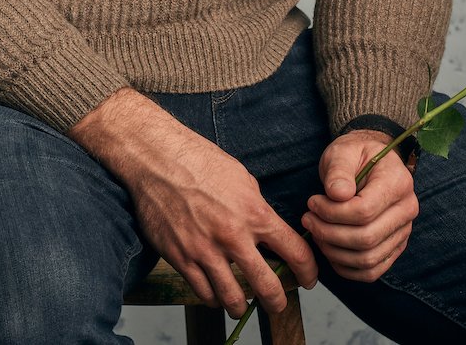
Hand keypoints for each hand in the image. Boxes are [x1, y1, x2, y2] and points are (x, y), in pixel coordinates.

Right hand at [71, 89, 317, 318]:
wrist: (157, 158)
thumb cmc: (199, 160)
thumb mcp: (242, 179)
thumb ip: (257, 208)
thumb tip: (268, 230)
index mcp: (254, 213)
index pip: (295, 253)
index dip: (308, 271)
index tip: (308, 278)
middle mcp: (232, 236)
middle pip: (267, 287)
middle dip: (278, 302)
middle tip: (278, 306)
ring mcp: (205, 250)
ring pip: (232, 299)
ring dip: (241, 306)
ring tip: (242, 305)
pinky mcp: (180, 257)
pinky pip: (202, 292)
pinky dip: (211, 298)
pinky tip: (214, 293)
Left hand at [302, 129, 418, 282]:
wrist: (370, 161)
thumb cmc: (355, 155)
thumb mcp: (342, 151)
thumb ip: (338, 170)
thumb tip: (337, 195)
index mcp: (398, 183)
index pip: (364, 211)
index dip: (332, 212)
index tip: (312, 202)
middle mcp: (407, 210)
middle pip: (366, 238)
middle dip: (329, 233)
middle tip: (308, 219)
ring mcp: (403, 232)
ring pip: (368, 259)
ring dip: (334, 252)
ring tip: (316, 232)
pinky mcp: (394, 247)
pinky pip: (372, 271)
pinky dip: (347, 267)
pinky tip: (329, 250)